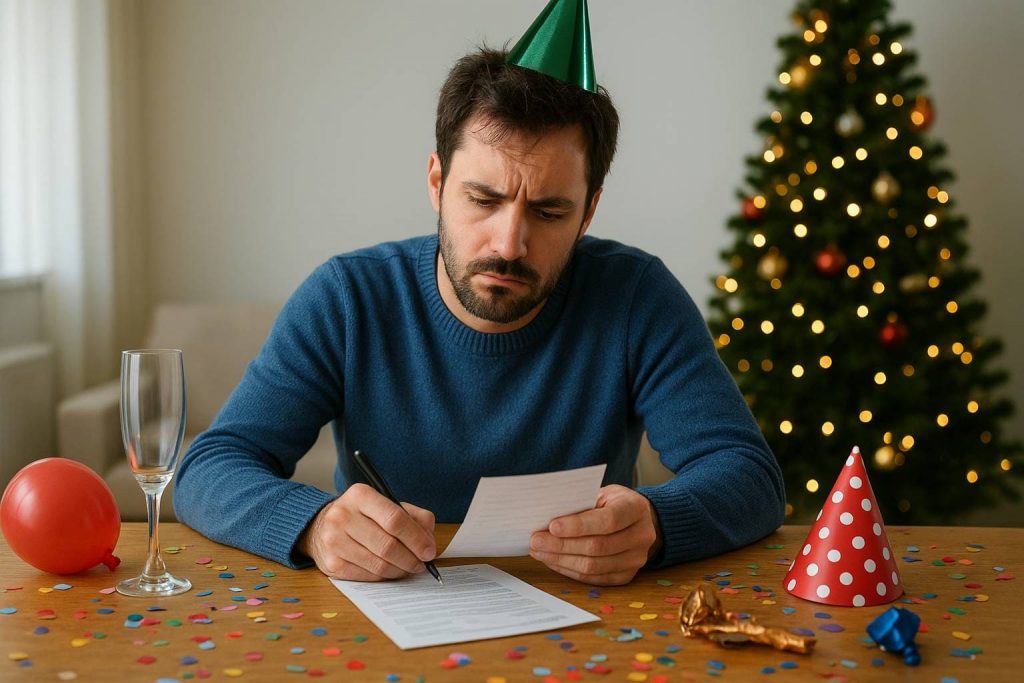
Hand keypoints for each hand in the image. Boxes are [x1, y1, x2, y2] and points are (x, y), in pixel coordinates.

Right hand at [298, 483, 435, 580]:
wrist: (321, 527)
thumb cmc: (362, 516)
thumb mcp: (386, 505)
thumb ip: (413, 517)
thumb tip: (429, 542)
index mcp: (360, 495)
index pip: (395, 519)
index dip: (416, 538)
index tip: (429, 551)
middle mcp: (343, 515)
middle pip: (388, 545)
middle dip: (411, 558)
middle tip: (421, 563)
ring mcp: (334, 541)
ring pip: (379, 564)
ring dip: (400, 570)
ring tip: (408, 567)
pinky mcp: (331, 563)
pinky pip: (368, 576)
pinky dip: (385, 577)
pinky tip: (391, 571)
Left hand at [529, 485, 661, 585]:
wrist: (638, 520)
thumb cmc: (612, 503)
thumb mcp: (602, 494)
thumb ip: (581, 504)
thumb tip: (546, 519)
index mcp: (635, 509)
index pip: (608, 521)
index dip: (579, 525)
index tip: (552, 526)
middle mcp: (641, 536)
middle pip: (598, 547)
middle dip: (562, 545)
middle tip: (536, 540)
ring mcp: (635, 559)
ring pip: (593, 566)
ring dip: (561, 560)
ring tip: (539, 551)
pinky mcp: (626, 576)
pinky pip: (593, 578)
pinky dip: (569, 570)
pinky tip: (553, 561)